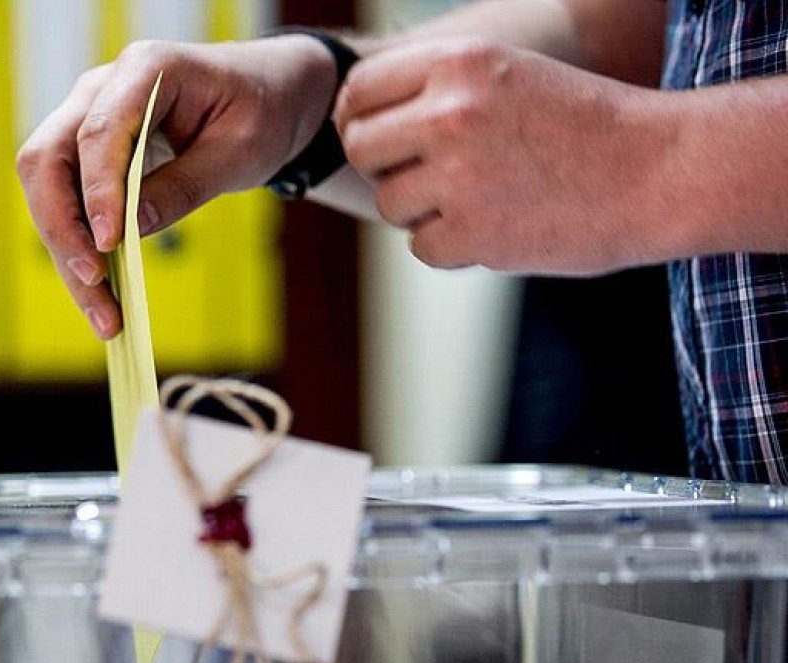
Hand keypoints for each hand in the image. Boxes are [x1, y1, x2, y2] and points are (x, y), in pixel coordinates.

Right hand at [16, 36, 335, 337]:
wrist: (266, 94)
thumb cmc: (261, 110)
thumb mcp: (240, 151)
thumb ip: (185, 186)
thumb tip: (129, 231)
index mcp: (145, 69)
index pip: (97, 132)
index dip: (96, 190)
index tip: (108, 245)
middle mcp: (101, 89)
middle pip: (48, 159)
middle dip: (63, 229)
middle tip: (95, 285)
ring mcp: (86, 118)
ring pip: (47, 188)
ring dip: (66, 252)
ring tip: (103, 313)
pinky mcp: (88, 154)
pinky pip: (66, 201)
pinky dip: (78, 249)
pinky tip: (101, 295)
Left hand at [333, 39, 677, 274]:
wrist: (659, 171)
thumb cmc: (581, 124)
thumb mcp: (506, 75)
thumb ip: (433, 88)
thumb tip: (353, 121)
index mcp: (458, 63)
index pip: (359, 94)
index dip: (363, 122)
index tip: (385, 140)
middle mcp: (451, 113)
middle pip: (361, 149)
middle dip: (386, 167)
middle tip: (428, 175)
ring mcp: (459, 175)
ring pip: (390, 203)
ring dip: (423, 210)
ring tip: (480, 197)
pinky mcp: (473, 232)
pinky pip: (422, 247)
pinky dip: (452, 246)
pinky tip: (497, 226)